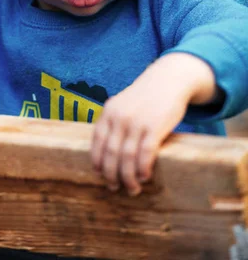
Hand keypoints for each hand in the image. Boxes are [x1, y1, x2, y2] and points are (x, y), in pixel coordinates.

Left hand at [91, 53, 216, 195]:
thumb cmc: (146, 96)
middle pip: (110, 153)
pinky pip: (145, 154)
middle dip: (111, 174)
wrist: (169, 79)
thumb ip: (114, 121)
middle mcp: (120, 116)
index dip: (97, 160)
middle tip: (115, 188)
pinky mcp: (155, 126)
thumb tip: (108, 150)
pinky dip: (143, 169)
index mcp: (109, 111)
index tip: (99, 174)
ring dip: (128, 177)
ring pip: (126, 157)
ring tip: (132, 188)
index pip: (97, 140)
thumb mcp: (124, 103)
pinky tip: (145, 177)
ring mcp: (137, 121)